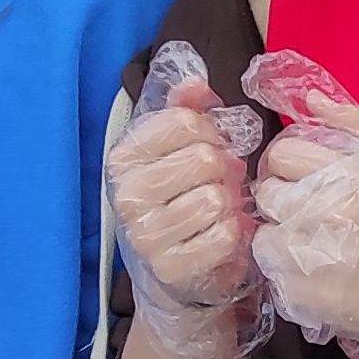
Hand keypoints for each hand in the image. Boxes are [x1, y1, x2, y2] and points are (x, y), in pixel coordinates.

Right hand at [108, 73, 260, 356]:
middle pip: (204, 158)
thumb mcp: (177, 152)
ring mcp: (145, 234)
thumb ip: (185, 112)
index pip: (184, 121)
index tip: (208, 150)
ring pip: (215, 197)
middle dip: (224, 170)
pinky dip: (235, 233)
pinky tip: (224, 235)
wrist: (176, 275)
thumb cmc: (181, 202)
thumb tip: (195, 83)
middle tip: (220, 185)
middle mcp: (127, 195)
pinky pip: (224, 234)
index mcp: (123, 158)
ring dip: (230, 203)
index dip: (211, 133)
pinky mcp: (171, 267)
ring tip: (221, 210)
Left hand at [253, 98, 358, 347]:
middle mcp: (333, 216)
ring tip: (315, 243)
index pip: (281, 156)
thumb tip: (310, 98)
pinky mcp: (308, 295)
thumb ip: (353, 122)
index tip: (305, 181)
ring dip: (282, 238)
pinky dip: (288, 272)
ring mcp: (319, 259)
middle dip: (284, 202)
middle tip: (313, 215)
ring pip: (263, 236)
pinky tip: (317, 270)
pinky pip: (273, 273)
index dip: (289, 167)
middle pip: (267, 195)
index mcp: (352, 177)